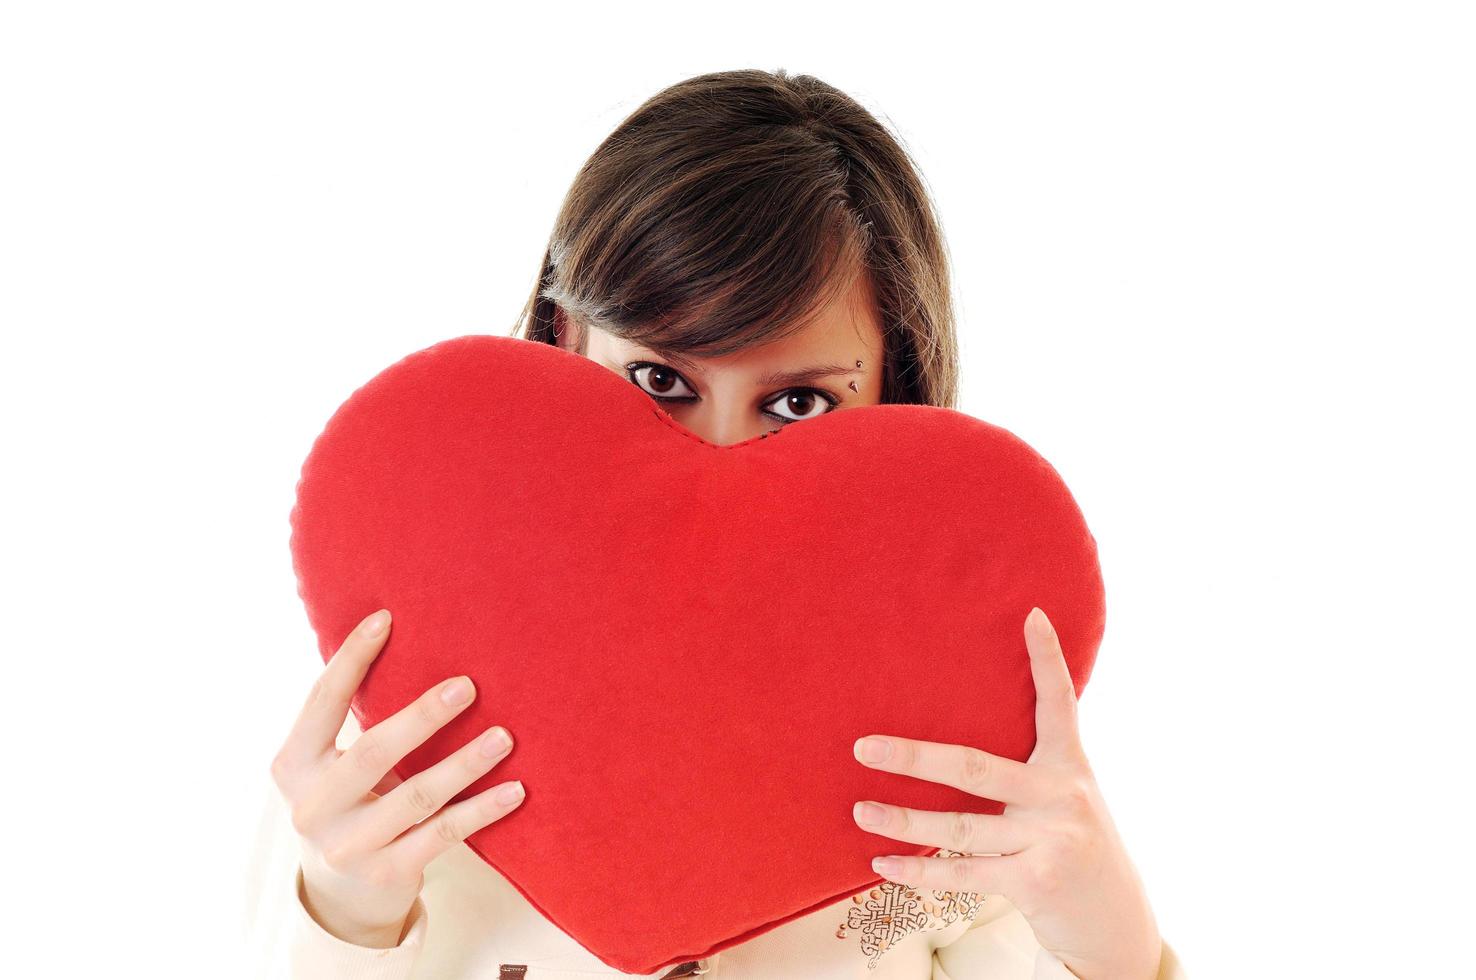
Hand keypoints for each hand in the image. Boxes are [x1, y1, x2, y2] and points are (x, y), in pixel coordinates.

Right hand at [269, 608, 525, 947]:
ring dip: (465, 764)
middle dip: (422, 717)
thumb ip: (355, 720)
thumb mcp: (333, 764)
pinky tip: (515, 790)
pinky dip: (482, 811)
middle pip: (374, 752)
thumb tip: (402, 634)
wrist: (340, 893)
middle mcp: (313, 806)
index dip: (351, 659)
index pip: (322, 702)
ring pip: (417, 797)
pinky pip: (443, 835)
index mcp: (293, 765)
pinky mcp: (386, 873)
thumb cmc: (350, 800)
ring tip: (505, 737)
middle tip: (468, 686)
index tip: (386, 618)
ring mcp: (349, 845)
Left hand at [850, 607, 1162, 979]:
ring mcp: (1050, 840)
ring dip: (904, 821)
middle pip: (976, 767)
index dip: (1046, 659)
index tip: (1030, 615)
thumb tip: (956, 739)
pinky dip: (920, 869)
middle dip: (915, 758)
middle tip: (863, 747)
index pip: (1059, 703)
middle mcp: (1060, 795)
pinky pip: (965, 874)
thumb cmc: (1070, 845)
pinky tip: (883, 862)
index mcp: (1068, 764)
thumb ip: (1026, 767)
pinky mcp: (1036, 882)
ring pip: (961, 826)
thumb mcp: (1063, 796)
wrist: (1116, 919)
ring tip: (861, 811)